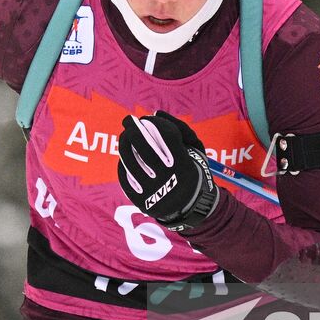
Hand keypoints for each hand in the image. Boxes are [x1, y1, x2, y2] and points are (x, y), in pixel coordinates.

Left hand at [117, 110, 218, 229]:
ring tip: (125, 136)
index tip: (146, 118)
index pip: (167, 136)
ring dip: (125, 145)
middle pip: (145, 148)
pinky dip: (124, 164)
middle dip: (134, 130)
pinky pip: (126, 178)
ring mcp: (153, 193)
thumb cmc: (192, 170)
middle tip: (128, 120)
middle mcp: (169, 181)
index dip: (155, 124)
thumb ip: (179, 128)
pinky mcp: (142, 202)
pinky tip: (124, 155)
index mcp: (186, 167)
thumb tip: (156, 113)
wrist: (192, 206)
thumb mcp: (195, 149)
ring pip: (131, 163)